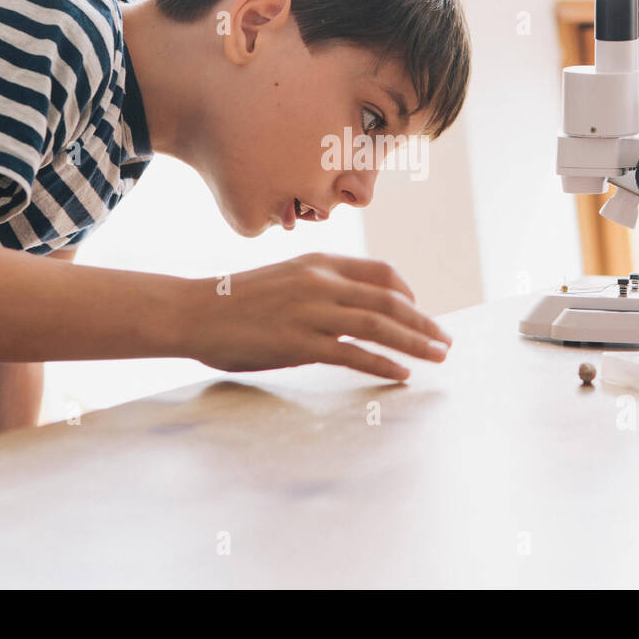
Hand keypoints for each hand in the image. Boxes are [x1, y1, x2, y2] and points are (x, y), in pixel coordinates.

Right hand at [188, 253, 451, 380]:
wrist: (194, 311)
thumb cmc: (235, 301)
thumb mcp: (284, 279)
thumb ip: (319, 286)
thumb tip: (349, 306)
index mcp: (319, 264)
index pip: (381, 273)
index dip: (408, 293)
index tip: (420, 311)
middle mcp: (321, 282)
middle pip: (390, 301)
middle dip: (424, 322)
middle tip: (445, 341)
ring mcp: (312, 312)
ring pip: (379, 325)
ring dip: (414, 342)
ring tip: (436, 357)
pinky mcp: (300, 342)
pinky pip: (353, 353)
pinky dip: (382, 363)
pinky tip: (400, 374)